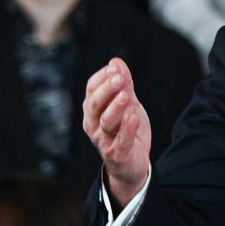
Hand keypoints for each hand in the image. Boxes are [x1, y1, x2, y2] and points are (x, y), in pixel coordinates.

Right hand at [83, 57, 151, 208]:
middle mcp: (93, 124)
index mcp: (92, 110)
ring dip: (116, 107)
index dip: (103, 77)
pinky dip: (127, 128)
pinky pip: (121, 140)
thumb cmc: (126, 131)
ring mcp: (103, 140)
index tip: (116, 68)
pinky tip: (133, 116)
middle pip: (95, 104)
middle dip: (107, 89)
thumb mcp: (127, 104)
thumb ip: (123, 84)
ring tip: (126, 96)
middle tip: (119, 78)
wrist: (133, 163)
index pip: (91, 89)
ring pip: (106, 121)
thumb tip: (116, 62)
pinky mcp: (116, 154)